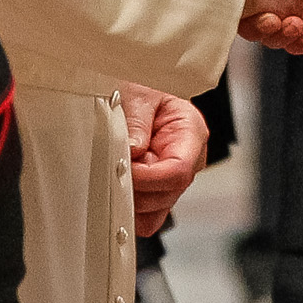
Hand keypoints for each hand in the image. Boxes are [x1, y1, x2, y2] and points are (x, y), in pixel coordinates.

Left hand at [121, 85, 208, 237]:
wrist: (135, 86)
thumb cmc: (143, 85)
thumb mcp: (138, 94)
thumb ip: (137, 122)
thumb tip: (134, 151)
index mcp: (190, 132)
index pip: (178, 171)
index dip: (148, 177)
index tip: (122, 169)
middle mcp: (187, 159)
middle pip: (167, 195)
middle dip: (135, 188)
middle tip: (111, 170)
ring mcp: (171, 178)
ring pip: (155, 212)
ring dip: (130, 200)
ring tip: (113, 176)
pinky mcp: (156, 190)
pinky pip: (145, 216)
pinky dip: (128, 210)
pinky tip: (116, 188)